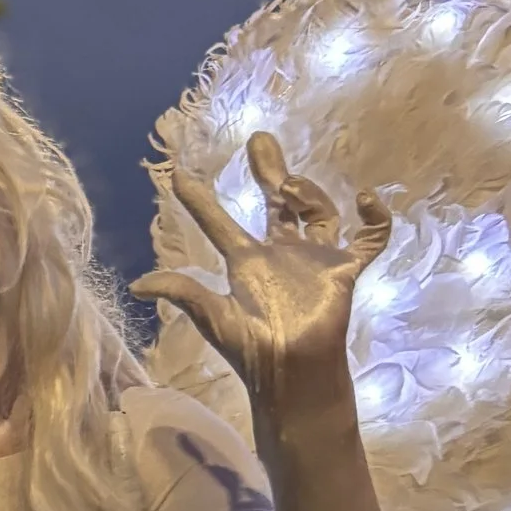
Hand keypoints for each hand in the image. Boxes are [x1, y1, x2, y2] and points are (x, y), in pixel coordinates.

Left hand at [130, 134, 389, 413]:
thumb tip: (136, 285)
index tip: (178, 174)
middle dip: (268, 171)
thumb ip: (182, 292)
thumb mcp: (212, 316)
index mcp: (246, 262)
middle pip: (275, 203)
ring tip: (289, 186)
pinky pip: (370, 238)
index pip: (219, 223)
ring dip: (306, 192)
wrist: (293, 372)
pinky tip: (365, 198)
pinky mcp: (344, 269)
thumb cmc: (253, 348)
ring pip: (317, 210)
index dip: (200, 201)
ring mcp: (315, 259)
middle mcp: (281, 254)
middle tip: (258, 139)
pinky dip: (375, 218)